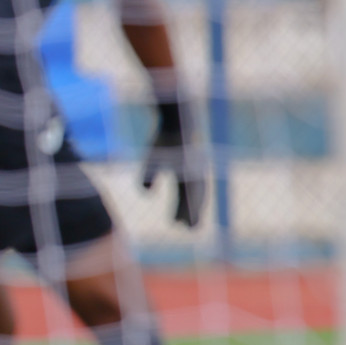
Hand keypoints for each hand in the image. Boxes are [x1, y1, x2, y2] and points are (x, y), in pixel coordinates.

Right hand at [141, 101, 207, 227]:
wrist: (174, 115)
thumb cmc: (164, 136)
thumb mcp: (153, 159)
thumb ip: (149, 177)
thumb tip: (147, 194)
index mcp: (188, 170)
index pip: (187, 193)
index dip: (184, 208)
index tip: (182, 224)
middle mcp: (195, 169)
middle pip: (195, 195)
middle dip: (193, 212)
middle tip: (191, 229)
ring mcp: (197, 164)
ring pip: (198, 191)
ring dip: (195, 208)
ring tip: (191, 223)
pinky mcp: (198, 160)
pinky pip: (196, 180)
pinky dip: (194, 194)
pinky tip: (191, 203)